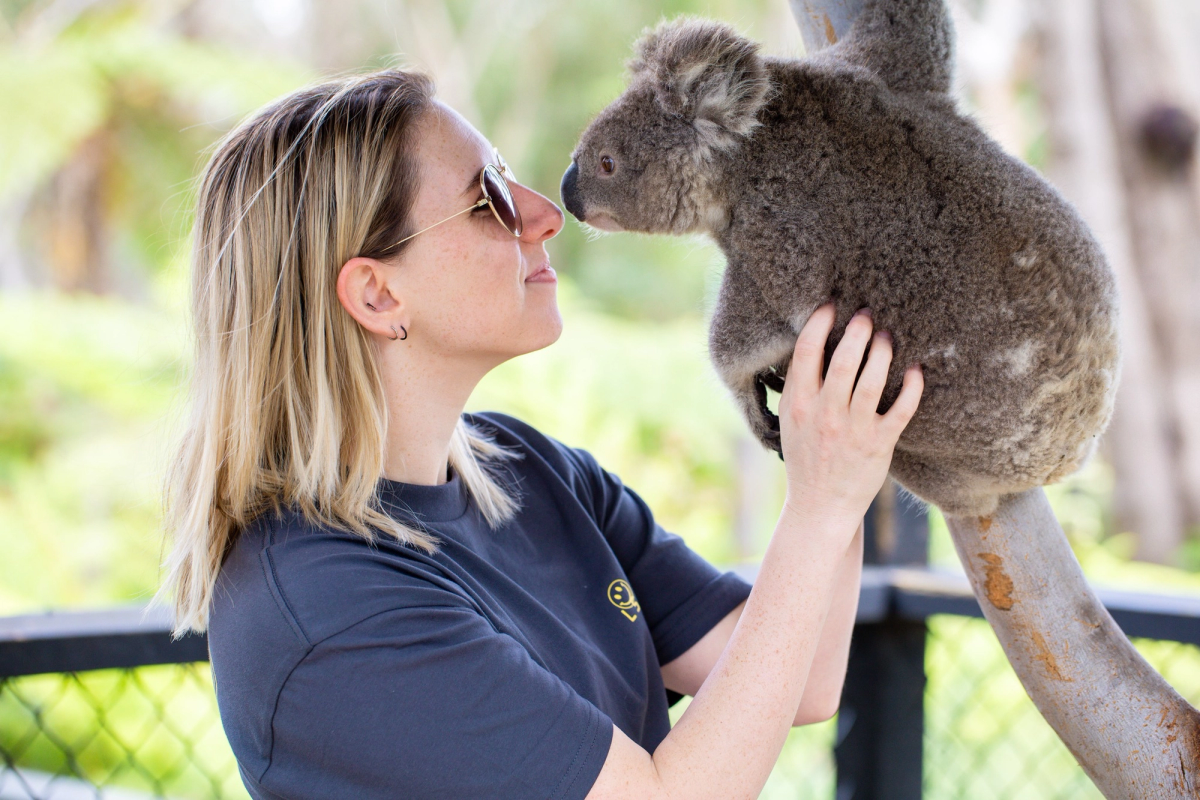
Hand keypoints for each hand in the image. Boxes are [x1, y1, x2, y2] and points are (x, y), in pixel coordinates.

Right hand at [778, 303, 922, 526]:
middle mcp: (825, 413)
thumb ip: (800, 388)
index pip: (806, 351)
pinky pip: (901, 409)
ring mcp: (853, 429)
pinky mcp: (879, 444)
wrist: (820, 506)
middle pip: (843, 359)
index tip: (831, 306)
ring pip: (873, 379)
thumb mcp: (790, 421)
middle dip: (857, 330)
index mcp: (798, 404)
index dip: (819, 322)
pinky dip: (911, 387)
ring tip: (887, 335)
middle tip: (866, 314)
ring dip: (883, 350)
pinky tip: (915, 371)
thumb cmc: (806, 459)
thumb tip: (812, 346)